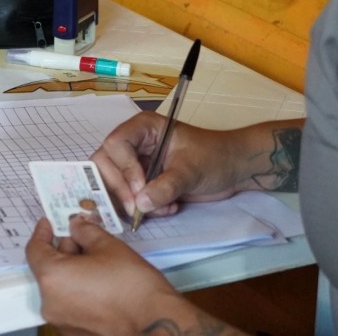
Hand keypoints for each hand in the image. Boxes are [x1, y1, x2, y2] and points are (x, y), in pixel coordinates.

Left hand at [25, 217, 178, 335]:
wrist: (155, 323)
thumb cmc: (132, 285)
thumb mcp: (108, 246)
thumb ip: (85, 231)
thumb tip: (75, 225)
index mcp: (52, 277)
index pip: (35, 249)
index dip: (42, 232)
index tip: (49, 222)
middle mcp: (50, 302)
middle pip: (49, 268)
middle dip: (64, 250)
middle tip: (83, 236)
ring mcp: (62, 321)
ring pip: (60, 287)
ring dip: (72, 270)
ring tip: (96, 258)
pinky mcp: (75, 332)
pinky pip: (70, 304)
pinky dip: (78, 290)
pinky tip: (99, 281)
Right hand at [91, 111, 238, 217]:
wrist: (233, 169)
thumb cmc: (215, 157)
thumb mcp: (191, 171)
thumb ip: (166, 186)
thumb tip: (141, 204)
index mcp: (144, 128)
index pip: (116, 144)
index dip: (123, 169)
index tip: (140, 189)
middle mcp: (134, 143)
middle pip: (105, 164)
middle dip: (121, 189)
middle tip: (138, 209)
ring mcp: (135, 163)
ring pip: (111, 184)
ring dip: (131, 202)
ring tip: (162, 208)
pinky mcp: (140, 182)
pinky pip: (126, 197)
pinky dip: (141, 208)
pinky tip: (165, 209)